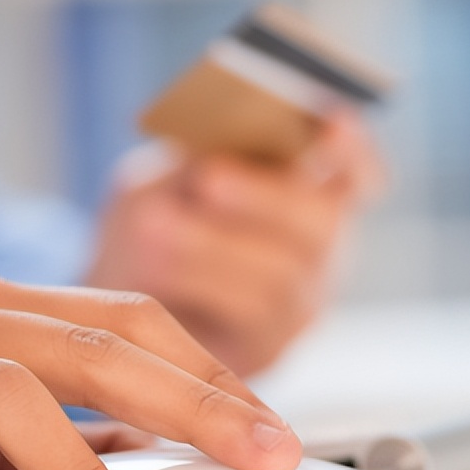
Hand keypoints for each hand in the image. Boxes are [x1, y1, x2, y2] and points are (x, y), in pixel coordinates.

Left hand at [86, 110, 384, 376]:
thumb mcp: (161, 179)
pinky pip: (253, 312)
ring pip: (284, 270)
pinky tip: (156, 267)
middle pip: (324, 220)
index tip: (330, 125)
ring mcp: (303, 298)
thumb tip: (214, 157)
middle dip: (266, 195)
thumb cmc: (148, 228)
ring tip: (154, 223)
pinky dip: (201, 281)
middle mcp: (319, 245)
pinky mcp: (272, 344)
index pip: (357, 169)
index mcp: (308, 189)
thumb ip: (194, 162)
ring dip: (215, 243)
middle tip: (207, 177)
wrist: (112, 303)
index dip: (353, 148)